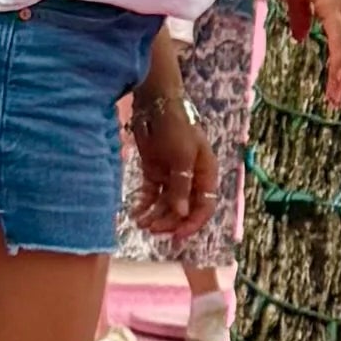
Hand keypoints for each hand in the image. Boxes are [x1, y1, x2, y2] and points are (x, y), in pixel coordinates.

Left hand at [127, 69, 213, 245]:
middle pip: (184, 208)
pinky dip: (145, 205)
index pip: (204, 206)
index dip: (193, 223)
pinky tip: (136, 213)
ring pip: (167, 204)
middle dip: (170, 221)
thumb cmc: (177, 126)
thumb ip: (181, 186)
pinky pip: (152, 194)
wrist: (156, 103)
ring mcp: (172, 175)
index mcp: (205, 174)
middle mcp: (191, 178)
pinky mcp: (154, 171)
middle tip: (153, 229)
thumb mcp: (182, 157)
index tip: (177, 236)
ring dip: (156, 215)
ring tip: (141, 223)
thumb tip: (181, 214)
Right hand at [267, 0, 340, 109]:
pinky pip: (338, 40)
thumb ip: (300, 16)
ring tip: (337, 98)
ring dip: (340, 75)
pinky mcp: (332, 6)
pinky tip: (337, 78)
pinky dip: (337, 61)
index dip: (338, 61)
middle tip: (338, 99)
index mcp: (335, 1)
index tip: (334, 82)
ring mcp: (340, 5)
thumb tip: (301, 39)